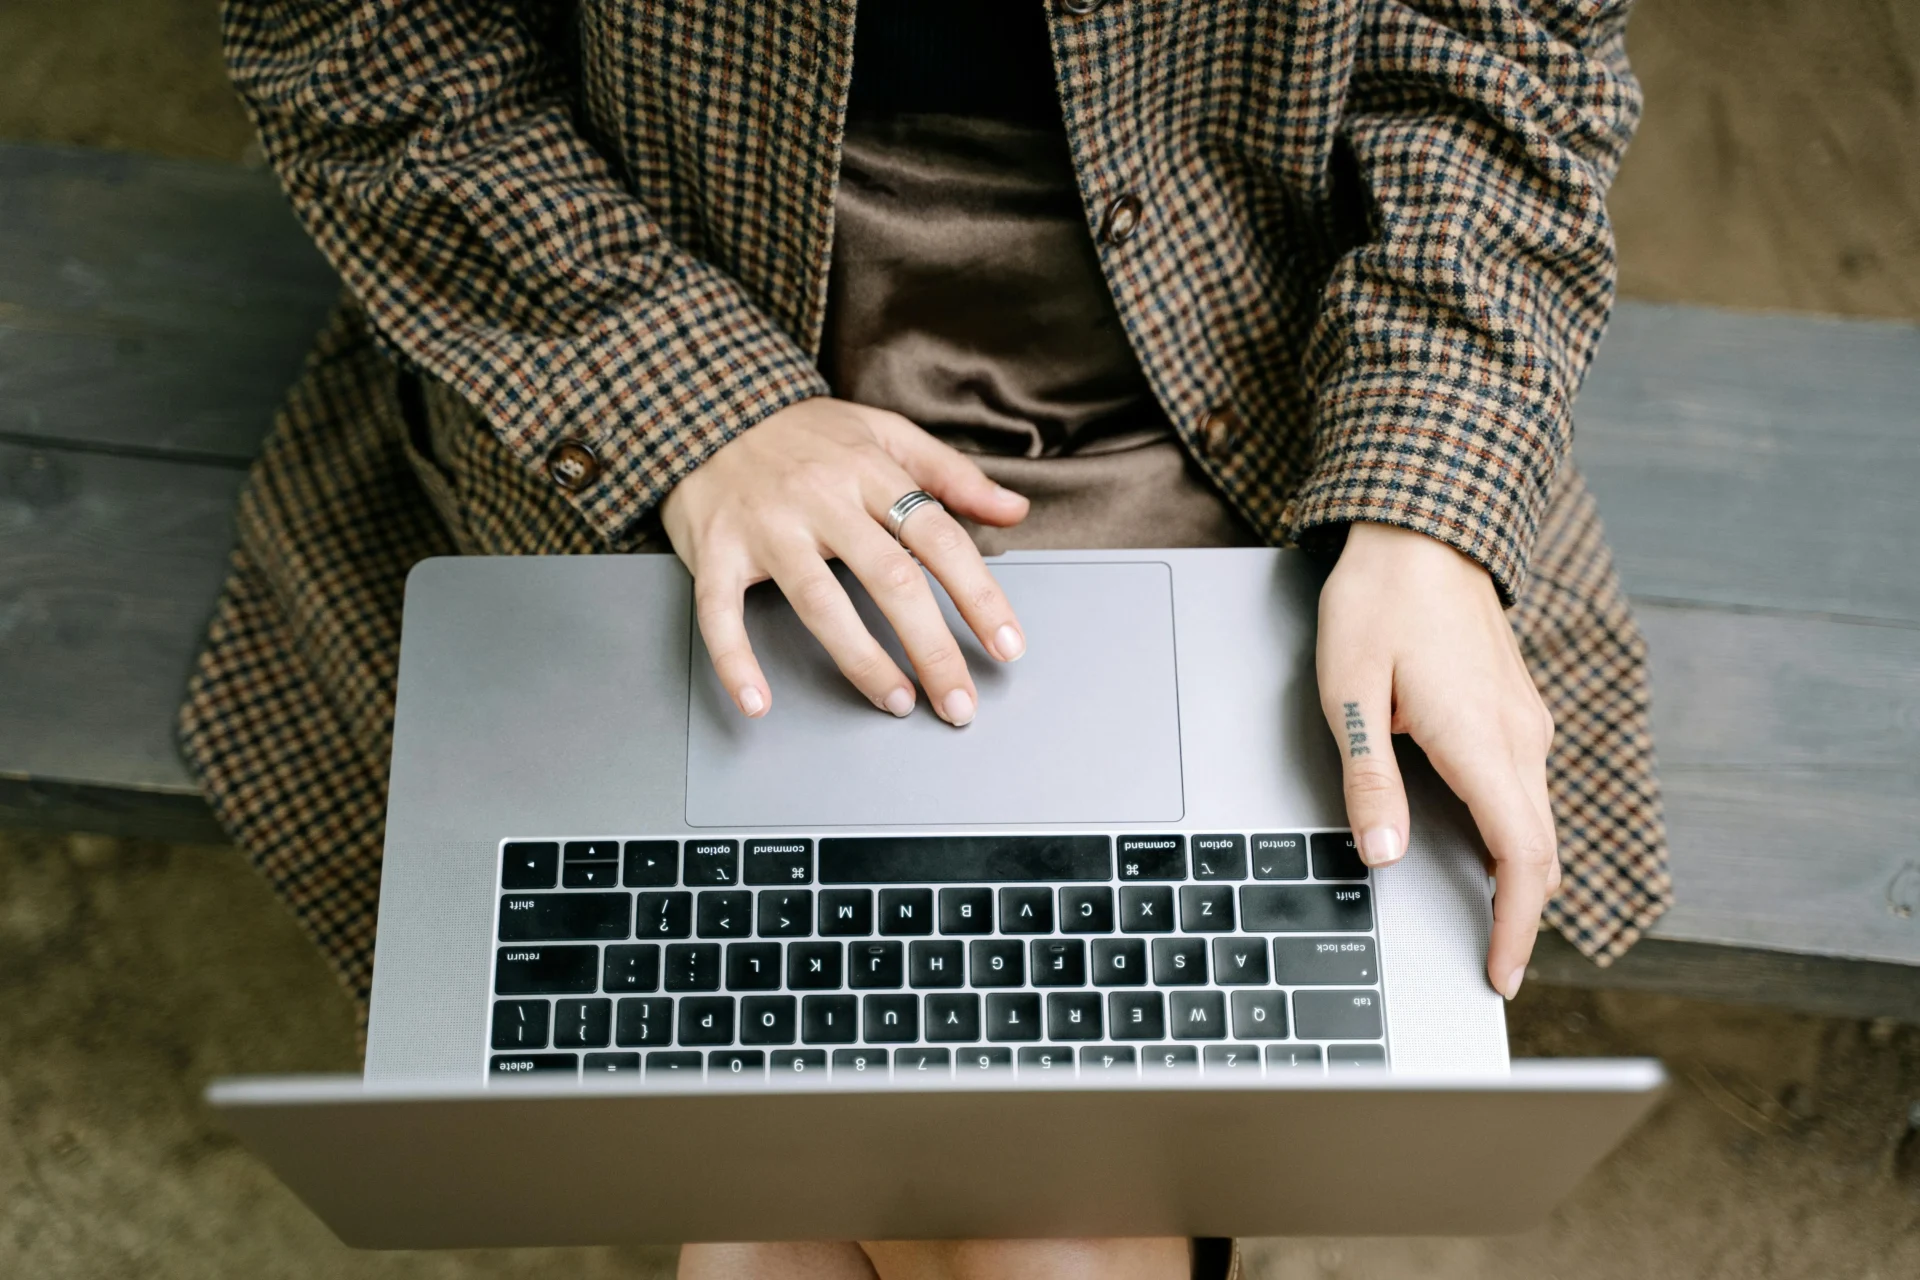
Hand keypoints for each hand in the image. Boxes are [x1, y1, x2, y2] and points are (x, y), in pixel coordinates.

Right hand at [659, 396, 1029, 724]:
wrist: (702, 406)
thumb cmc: (801, 431)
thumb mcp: (884, 432)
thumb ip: (950, 474)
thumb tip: (1015, 509)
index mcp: (869, 472)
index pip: (939, 538)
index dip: (979, 595)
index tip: (1007, 644)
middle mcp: (822, 500)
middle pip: (891, 579)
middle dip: (932, 648)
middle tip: (958, 702)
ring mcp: (767, 528)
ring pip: (821, 603)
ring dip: (863, 661)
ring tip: (897, 701)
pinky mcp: (716, 551)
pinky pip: (722, 614)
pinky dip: (736, 662)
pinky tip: (758, 703)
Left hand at [1315, 522, 1559, 999]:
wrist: (1423, 527)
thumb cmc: (1379, 599)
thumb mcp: (1351, 690)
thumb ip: (1369, 776)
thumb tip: (1382, 854)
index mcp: (1483, 739)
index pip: (1522, 858)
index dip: (1514, 926)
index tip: (1500, 973)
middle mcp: (1522, 736)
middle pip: (1541, 851)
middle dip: (1520, 914)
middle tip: (1489, 964)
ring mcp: (1527, 720)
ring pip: (1539, 821)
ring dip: (1519, 874)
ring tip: (1485, 918)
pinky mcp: (1518, 708)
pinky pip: (1528, 789)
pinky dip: (1516, 834)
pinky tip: (1482, 848)